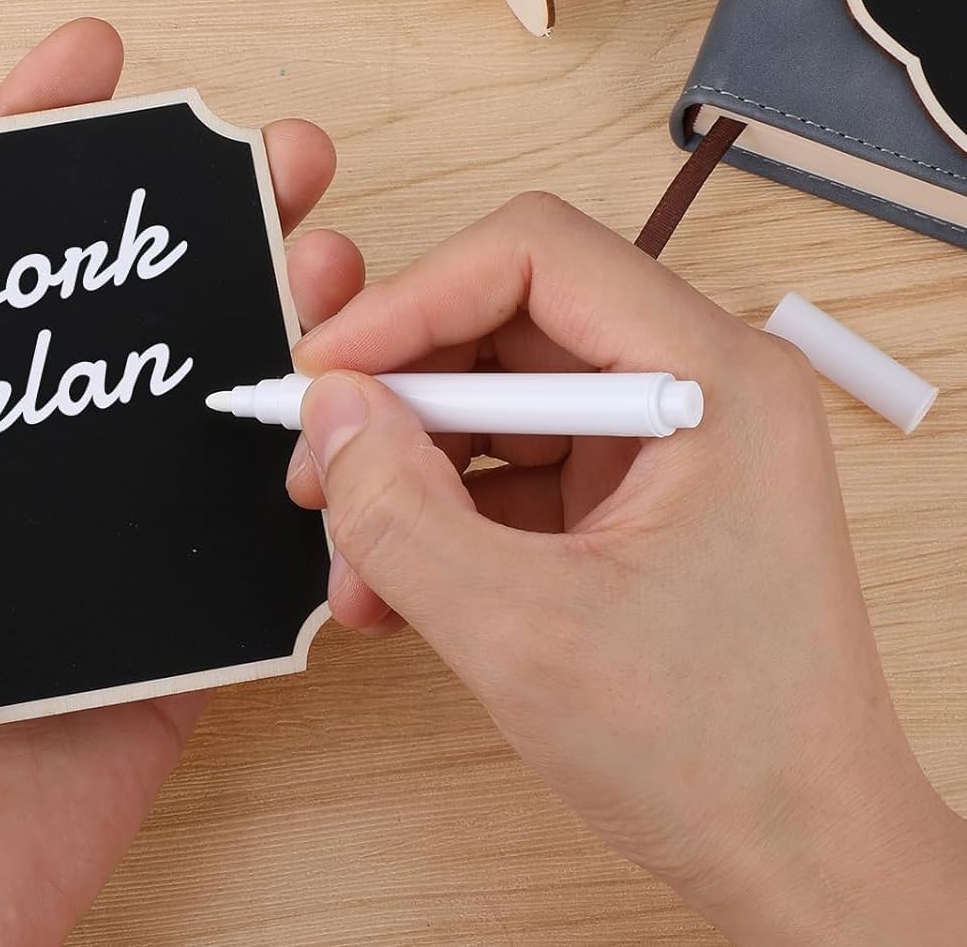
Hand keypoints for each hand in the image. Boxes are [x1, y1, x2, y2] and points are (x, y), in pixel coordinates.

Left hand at [0, 19, 364, 946]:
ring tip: (324, 253)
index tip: (88, 69)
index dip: (32, 142)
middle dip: (197, 205)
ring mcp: (103, 526)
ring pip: (199, 381)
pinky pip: (246, 509)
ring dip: (269, 302)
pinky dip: (303, 442)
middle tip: (262, 152)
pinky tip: (345, 391)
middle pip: (118, 297)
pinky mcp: (170, 604)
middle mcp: (21, 454)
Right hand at [288, 192, 966, 944]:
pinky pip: (505, 463)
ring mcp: (659, 440)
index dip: (413, 296)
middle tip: (318, 455)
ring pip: (491, 395)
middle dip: (397, 391)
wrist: (802, 864)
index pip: (534, 257)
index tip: (330, 367)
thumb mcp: (523, 633)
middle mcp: (692, 384)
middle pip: (502, 320)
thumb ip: (400, 513)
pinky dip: (438, 513)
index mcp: (711, 378)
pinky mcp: (628, 493)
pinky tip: (391, 584)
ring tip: (354, 556)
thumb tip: (329, 414)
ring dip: (406, 466)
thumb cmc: (725, 755)